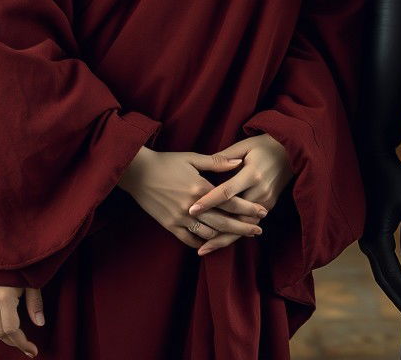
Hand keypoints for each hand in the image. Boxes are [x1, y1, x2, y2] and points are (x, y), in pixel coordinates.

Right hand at [0, 285, 43, 356]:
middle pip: (0, 332)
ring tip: (18, 336)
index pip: (11, 329)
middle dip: (14, 342)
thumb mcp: (32, 280)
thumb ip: (35, 302)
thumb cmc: (20, 264)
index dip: (22, 343)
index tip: (33, 351)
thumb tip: (40, 324)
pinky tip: (5, 323)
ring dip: (4, 334)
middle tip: (28, 347)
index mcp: (4, 296)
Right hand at [118, 147, 265, 249]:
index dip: (248, 208)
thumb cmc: (167, 162)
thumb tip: (239, 162)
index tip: (262, 212)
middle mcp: (191, 207)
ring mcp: (179, 218)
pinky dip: (202, 242)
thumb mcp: (193, 157)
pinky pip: (189, 240)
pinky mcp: (169, 226)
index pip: (230, 202)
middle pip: (223, 222)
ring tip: (238, 236)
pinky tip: (213, 241)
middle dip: (243, 227)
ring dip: (225, 236)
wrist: (137, 173)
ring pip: (208, 234)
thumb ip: (217, 162)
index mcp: (200, 188)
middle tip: (258, 230)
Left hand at [187, 134, 293, 255]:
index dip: (209, 201)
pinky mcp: (269, 205)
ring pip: (244, 226)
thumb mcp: (245, 145)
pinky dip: (237, 234)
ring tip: (206, 250)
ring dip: (226, 239)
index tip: (192, 209)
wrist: (291, 150)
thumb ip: (225, 157)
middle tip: (197, 246)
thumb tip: (204, 164)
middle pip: (236, 217)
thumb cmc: (264, 145)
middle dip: (216, 232)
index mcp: (252, 173)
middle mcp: (260, 190)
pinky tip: (222, 242)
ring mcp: (266, 200)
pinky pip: (251, 223)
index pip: (226, 191)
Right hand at [358, 152, 400, 324]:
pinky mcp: (368, 233)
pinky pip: (379, 264)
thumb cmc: (394, 177)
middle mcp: (367, 242)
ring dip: (396, 291)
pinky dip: (391, 278)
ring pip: (380, 273)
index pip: (394, 274)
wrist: (372, 158)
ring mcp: (365, 238)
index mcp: (377, 237)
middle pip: (384, 280)